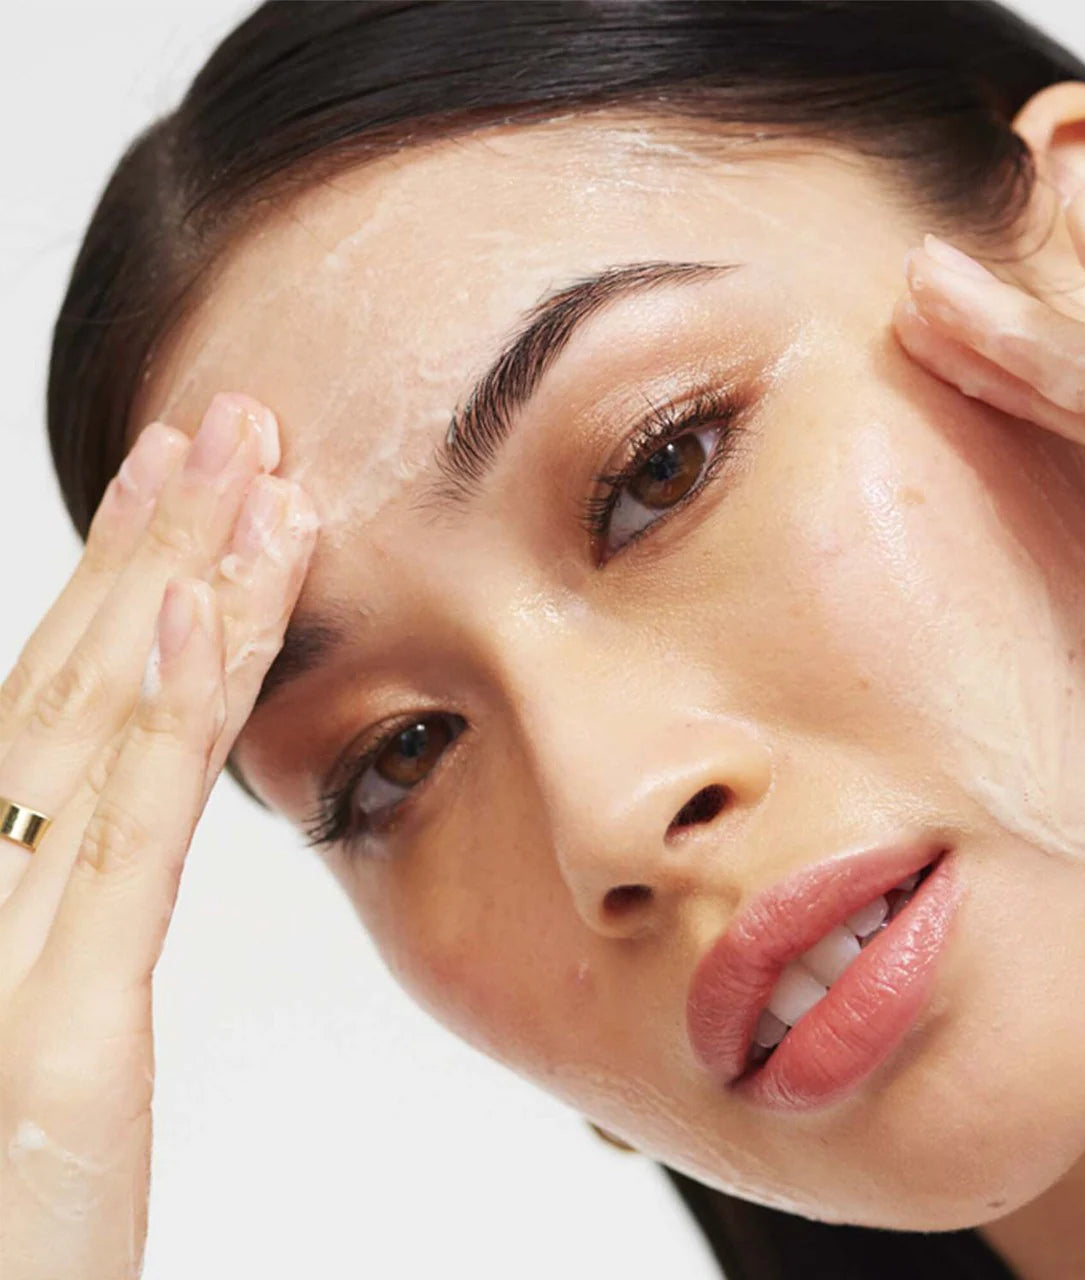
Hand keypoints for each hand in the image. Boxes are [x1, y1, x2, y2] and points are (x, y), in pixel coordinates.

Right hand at [0, 393, 316, 1278]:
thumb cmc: (2, 1199)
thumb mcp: (35, 1017)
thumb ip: (74, 899)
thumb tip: (100, 804)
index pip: (61, 697)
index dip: (115, 576)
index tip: (180, 485)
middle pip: (77, 675)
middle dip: (151, 538)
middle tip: (218, 422)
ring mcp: (5, 938)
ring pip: (106, 720)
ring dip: (179, 580)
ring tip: (244, 468)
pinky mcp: (54, 1018)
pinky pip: (119, 834)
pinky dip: (159, 714)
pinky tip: (189, 611)